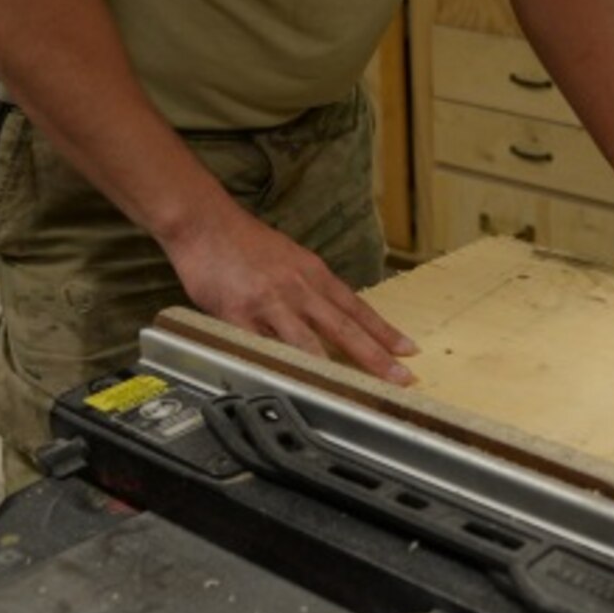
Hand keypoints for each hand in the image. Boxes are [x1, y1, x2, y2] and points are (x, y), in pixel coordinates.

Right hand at [160, 198, 419, 384]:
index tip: (407, 351)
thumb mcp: (290, 259)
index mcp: (313, 274)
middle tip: (400, 377)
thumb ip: (309, 288)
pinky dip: (276, 366)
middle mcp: (298, 288)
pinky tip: (290, 384)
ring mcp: (269, 302)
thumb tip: (331, 315)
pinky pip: (260, 346)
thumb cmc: (245, 241)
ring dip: (332, 368)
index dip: (383, 332)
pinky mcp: (237, 314)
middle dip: (374, 355)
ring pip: (307, 341)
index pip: (357, 308)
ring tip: (353, 390)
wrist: (206, 222)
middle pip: (343, 327)